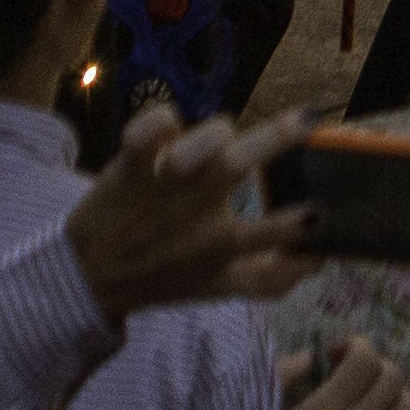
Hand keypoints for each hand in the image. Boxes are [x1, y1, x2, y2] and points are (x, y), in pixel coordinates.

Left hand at [65, 101, 319, 321]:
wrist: (87, 278)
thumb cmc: (160, 275)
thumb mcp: (216, 288)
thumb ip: (269, 280)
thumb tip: (319, 264)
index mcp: (223, 243)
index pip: (277, 230)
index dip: (306, 219)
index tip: (322, 205)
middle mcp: (199, 210)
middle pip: (243, 164)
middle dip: (277, 139)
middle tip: (304, 120)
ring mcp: (166, 184)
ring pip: (201, 143)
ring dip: (213, 135)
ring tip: (222, 137)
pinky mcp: (132, 165)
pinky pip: (148, 129)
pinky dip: (158, 121)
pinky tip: (165, 128)